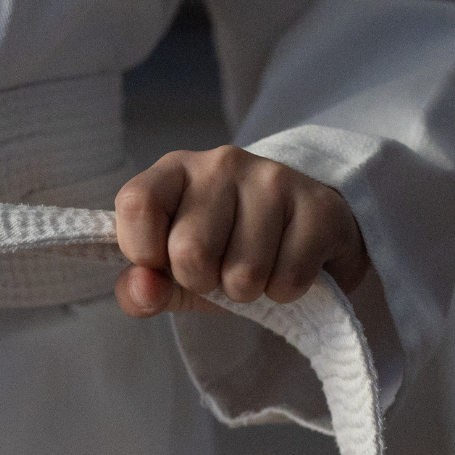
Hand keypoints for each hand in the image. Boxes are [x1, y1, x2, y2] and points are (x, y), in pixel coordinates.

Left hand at [113, 146, 368, 317]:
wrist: (302, 232)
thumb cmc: (224, 249)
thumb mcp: (171, 271)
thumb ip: (140, 286)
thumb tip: (143, 291)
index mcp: (175, 171)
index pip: (136, 203)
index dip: (143, 250)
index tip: (161, 263)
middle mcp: (222, 163)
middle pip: (190, 251)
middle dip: (202, 281)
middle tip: (216, 271)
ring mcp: (273, 179)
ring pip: (244, 273)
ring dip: (245, 291)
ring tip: (254, 269)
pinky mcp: (318, 205)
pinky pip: (289, 279)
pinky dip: (284, 291)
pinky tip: (286, 266)